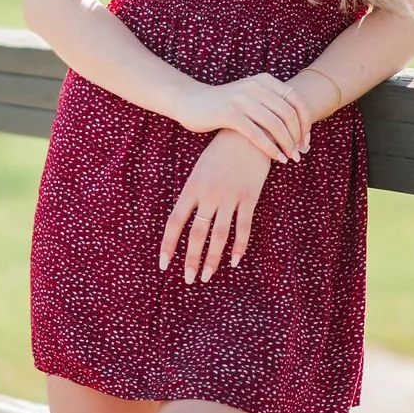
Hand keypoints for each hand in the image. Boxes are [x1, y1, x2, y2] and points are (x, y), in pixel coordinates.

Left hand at [160, 130, 275, 282]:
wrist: (248, 132)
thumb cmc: (221, 151)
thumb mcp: (200, 169)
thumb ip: (193, 195)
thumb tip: (185, 221)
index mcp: (192, 187)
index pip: (175, 222)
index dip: (168, 245)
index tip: (164, 264)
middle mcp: (209, 194)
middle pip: (197, 234)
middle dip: (192, 260)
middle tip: (188, 279)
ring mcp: (230, 196)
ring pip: (219, 235)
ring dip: (213, 259)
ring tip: (207, 276)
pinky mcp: (249, 197)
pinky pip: (244, 227)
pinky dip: (239, 246)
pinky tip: (234, 261)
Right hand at [174, 73, 311, 162]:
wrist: (190, 101)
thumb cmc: (224, 104)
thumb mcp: (250, 96)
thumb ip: (271, 104)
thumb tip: (298, 126)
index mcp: (265, 80)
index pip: (297, 100)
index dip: (306, 122)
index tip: (306, 141)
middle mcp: (256, 86)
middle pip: (288, 114)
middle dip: (298, 137)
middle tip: (300, 153)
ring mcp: (243, 99)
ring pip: (275, 125)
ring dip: (287, 145)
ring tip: (291, 158)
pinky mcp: (230, 114)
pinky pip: (257, 134)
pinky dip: (271, 149)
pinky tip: (277, 159)